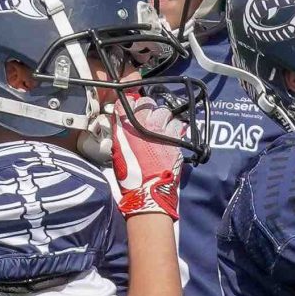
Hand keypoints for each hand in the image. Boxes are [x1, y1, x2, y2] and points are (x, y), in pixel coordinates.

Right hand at [109, 104, 182, 220]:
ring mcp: (161, 131)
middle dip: (148, 109)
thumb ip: (120, 133)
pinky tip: (171, 136)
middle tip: (148, 120)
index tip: (133, 108)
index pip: (127, 102)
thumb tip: (121, 121)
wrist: (147, 192)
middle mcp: (143, 125)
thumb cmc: (129, 176)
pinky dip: (174, 129)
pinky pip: (177, 125)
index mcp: (125, 128)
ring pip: (164, 112)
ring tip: (161, 129)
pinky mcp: (175, 139)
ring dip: (163, 118)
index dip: (131, 104)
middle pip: (148, 103)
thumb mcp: (117, 151)